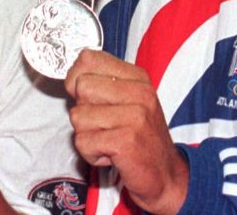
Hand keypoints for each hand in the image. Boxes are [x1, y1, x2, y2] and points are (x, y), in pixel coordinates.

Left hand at [65, 49, 188, 214]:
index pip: (88, 59)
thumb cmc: (140, 139)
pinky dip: (90, 154)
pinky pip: (83, 141)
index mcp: (137, 77)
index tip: (90, 98)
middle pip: (80, 87)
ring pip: (77, 116)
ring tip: (110, 141)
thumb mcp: (127, 102)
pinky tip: (112, 155)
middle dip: (83, 110)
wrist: (167, 177)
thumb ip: (101, 83)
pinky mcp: (126, 141)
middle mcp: (140, 93)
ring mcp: (135, 116)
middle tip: (105, 126)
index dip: (77, 79)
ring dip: (87, 135)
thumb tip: (69, 76)